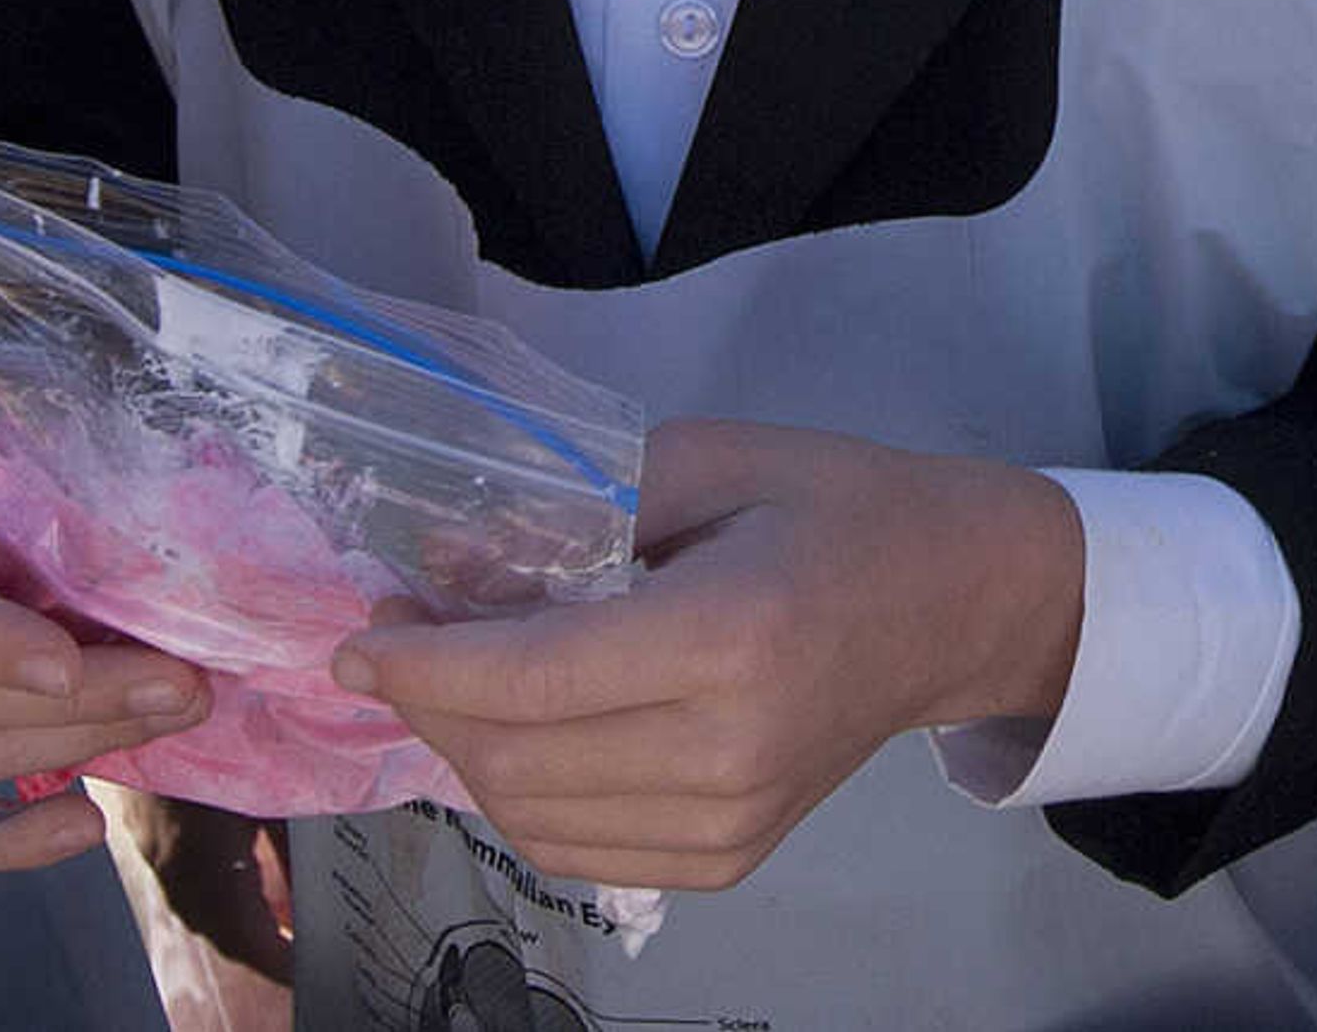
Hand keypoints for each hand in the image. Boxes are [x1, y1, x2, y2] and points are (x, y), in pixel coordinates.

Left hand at [335, 419, 1084, 889]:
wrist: (959, 602)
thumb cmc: (840, 508)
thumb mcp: (719, 458)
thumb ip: (583, 501)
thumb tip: (450, 563)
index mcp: (731, 635)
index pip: (532, 679)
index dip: (422, 665)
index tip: (356, 637)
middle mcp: (730, 747)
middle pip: (515, 759)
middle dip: (430, 704)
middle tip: (402, 642)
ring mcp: (733, 818)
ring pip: (532, 818)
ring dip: (466, 753)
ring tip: (459, 685)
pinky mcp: (730, 857)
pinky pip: (577, 851)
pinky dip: (521, 800)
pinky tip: (521, 737)